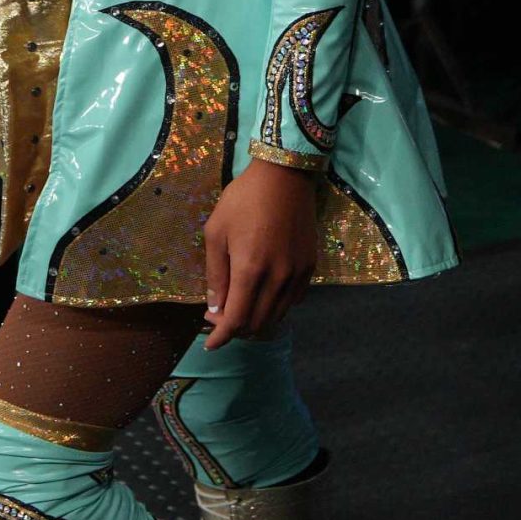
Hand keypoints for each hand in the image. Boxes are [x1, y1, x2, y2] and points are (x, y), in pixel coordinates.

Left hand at [201, 159, 319, 349]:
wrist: (284, 176)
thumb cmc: (242, 200)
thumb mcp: (216, 232)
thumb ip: (215, 274)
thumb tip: (215, 309)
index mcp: (250, 270)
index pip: (236, 320)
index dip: (221, 336)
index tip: (210, 343)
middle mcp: (277, 278)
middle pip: (257, 324)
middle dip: (235, 329)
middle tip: (218, 316)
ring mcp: (297, 274)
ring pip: (277, 316)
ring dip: (256, 321)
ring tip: (240, 309)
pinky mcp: (310, 267)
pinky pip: (293, 302)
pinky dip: (276, 308)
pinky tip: (264, 295)